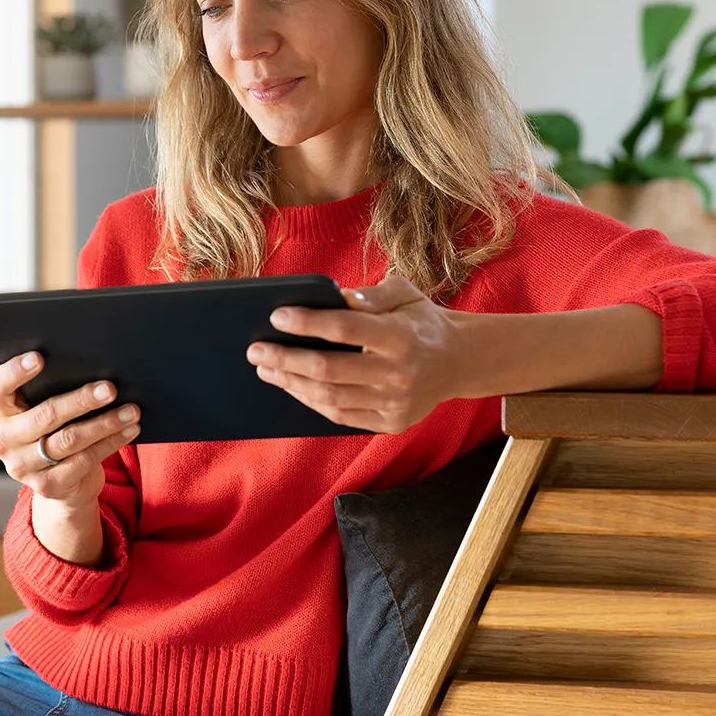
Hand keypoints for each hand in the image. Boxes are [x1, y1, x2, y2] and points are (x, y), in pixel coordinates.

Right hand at [0, 352, 140, 508]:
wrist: (63, 483)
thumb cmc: (56, 430)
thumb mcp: (46, 411)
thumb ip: (53, 391)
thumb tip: (95, 370)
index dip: (14, 371)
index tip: (39, 357)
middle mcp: (4, 441)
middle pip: (45, 414)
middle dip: (81, 399)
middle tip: (110, 388)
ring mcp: (23, 466)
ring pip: (69, 439)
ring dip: (105, 423)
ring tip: (131, 410)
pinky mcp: (47, 486)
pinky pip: (84, 460)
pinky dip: (111, 442)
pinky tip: (129, 430)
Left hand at [247, 274, 463, 433]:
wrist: (459, 360)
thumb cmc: (420, 320)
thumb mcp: (405, 293)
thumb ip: (372, 293)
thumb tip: (336, 298)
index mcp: (401, 335)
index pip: (345, 329)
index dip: (307, 323)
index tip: (277, 316)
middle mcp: (398, 373)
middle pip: (329, 369)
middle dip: (285, 359)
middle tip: (256, 350)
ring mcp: (395, 403)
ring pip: (330, 397)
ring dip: (291, 383)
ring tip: (267, 369)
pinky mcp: (392, 422)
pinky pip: (342, 415)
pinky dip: (312, 401)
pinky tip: (293, 386)